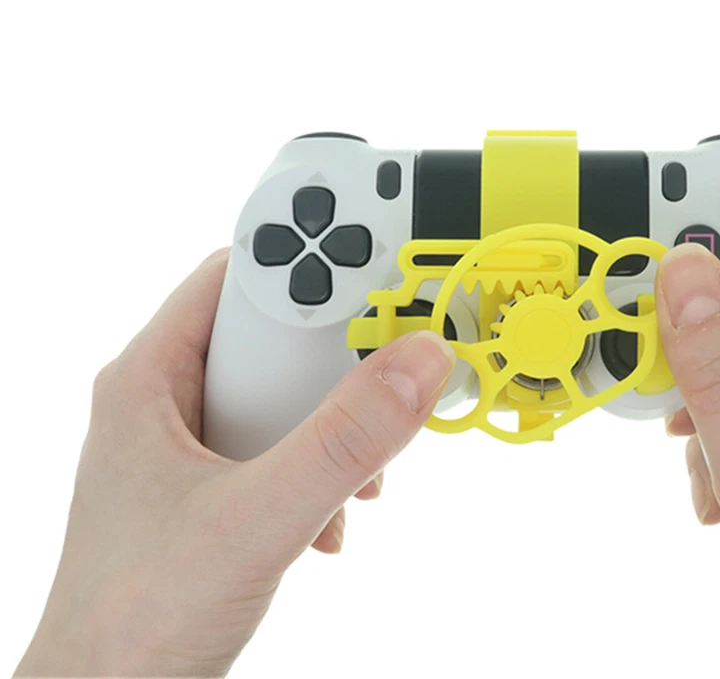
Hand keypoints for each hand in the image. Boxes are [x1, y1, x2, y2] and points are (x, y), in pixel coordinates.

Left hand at [16, 250, 455, 677]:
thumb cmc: (130, 629)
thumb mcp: (254, 521)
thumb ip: (342, 441)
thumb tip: (416, 362)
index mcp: (150, 378)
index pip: (238, 277)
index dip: (308, 263)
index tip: (378, 271)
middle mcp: (170, 401)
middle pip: (273, 332)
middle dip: (337, 358)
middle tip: (388, 368)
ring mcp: (194, 446)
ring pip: (287, 391)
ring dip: (338, 423)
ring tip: (361, 467)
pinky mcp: (218, 486)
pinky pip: (288, 442)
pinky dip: (325, 467)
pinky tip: (333, 515)